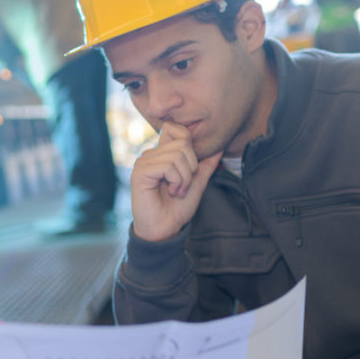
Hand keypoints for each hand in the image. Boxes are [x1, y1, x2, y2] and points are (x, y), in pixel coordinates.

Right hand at [130, 121, 221, 241]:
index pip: (174, 128)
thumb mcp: (197, 183)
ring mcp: (143, 162)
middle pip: (182, 143)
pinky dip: (177, 181)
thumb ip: (205, 165)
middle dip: (191, 167)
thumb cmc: (177, 208)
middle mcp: (150, 155)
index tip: (191, 167)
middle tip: (184, 185)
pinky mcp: (140, 172)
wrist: (165, 229)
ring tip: (177, 191)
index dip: (188, 142)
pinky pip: (167, 166)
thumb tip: (219, 147)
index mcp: (161, 154)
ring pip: (177, 155)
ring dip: (184, 178)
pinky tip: (171, 192)